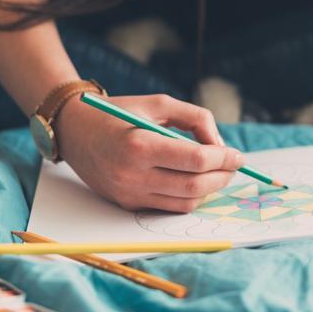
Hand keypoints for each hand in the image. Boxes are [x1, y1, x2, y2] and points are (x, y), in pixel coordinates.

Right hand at [55, 93, 245, 212]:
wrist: (74, 131)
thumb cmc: (120, 112)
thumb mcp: (158, 103)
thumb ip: (195, 118)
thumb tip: (220, 144)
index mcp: (140, 145)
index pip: (195, 160)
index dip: (223, 159)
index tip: (238, 155)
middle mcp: (133, 174)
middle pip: (194, 186)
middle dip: (222, 177)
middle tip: (234, 166)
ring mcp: (129, 193)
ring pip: (184, 203)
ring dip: (209, 190)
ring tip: (219, 173)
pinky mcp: (127, 204)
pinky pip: (168, 208)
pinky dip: (189, 197)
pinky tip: (197, 181)